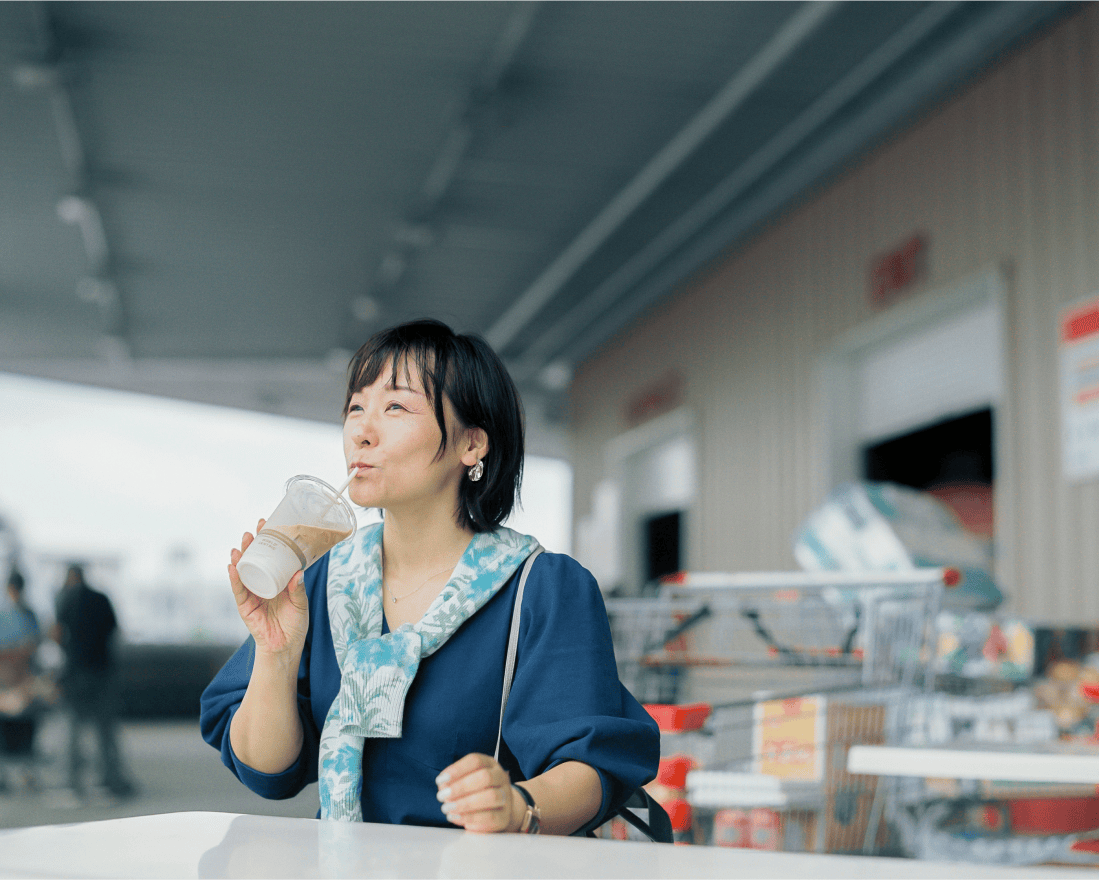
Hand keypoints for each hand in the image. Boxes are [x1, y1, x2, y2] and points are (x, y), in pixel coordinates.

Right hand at [229, 519, 309, 657]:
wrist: (286, 647)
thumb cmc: (295, 624)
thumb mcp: (301, 604)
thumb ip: (298, 589)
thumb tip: (298, 573)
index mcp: (277, 579)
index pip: (271, 556)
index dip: (268, 541)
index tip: (266, 524)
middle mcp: (263, 583)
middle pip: (254, 560)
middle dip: (251, 545)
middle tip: (251, 532)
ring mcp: (252, 594)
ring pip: (243, 572)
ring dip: (240, 559)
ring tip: (239, 547)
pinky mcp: (245, 606)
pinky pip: (238, 590)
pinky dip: (235, 579)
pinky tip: (232, 567)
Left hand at [435, 753, 523, 832]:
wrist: (498, 809)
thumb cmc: (476, 792)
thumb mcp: (465, 782)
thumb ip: (452, 783)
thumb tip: (443, 787)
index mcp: (489, 764)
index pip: (475, 761)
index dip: (457, 769)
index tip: (440, 780)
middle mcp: (500, 777)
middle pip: (485, 777)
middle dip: (461, 787)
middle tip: (442, 796)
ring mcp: (505, 796)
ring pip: (491, 796)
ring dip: (466, 803)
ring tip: (448, 809)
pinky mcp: (504, 816)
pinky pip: (490, 817)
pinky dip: (471, 818)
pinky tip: (457, 818)